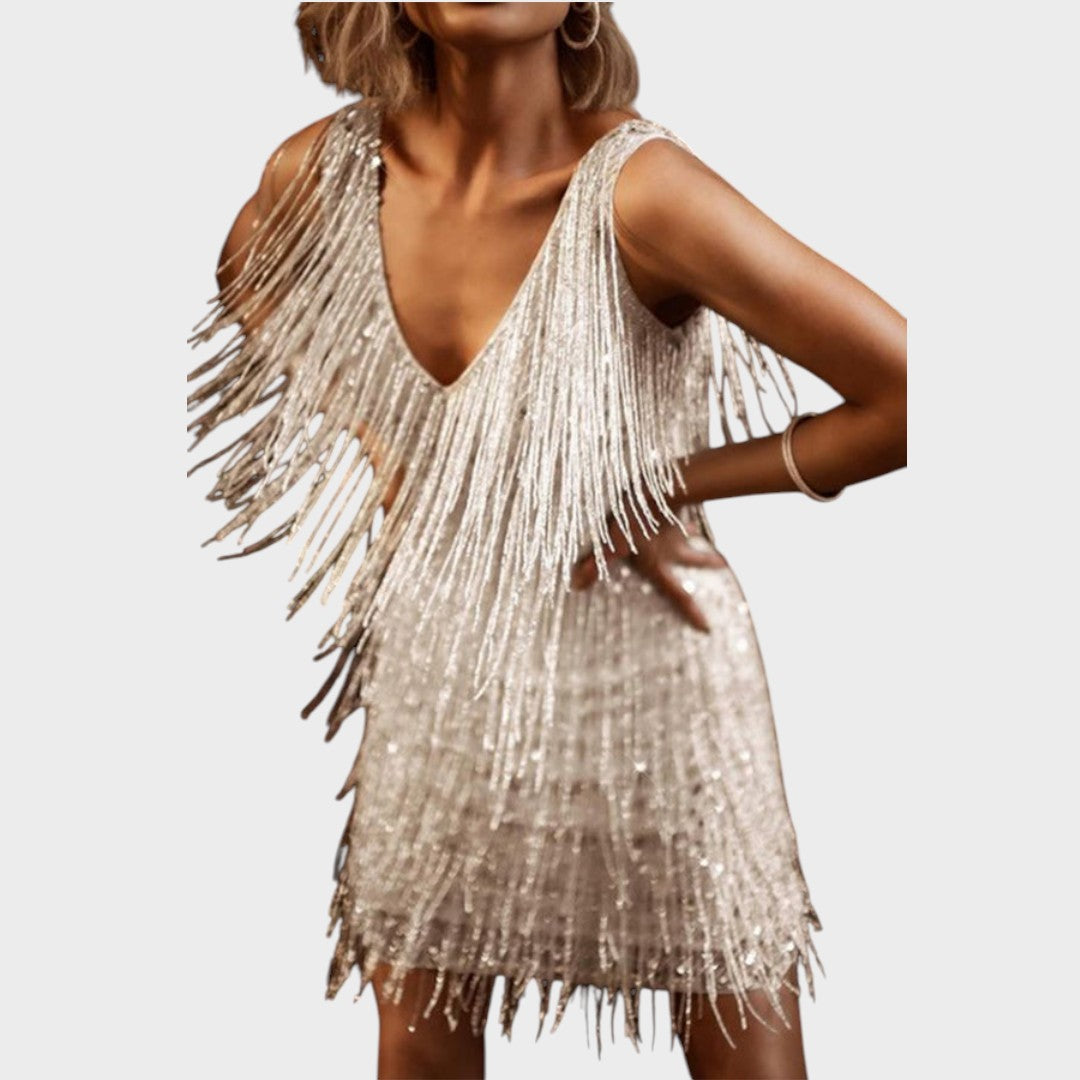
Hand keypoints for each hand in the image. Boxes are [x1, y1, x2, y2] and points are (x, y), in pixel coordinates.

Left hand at [569, 499, 728, 632]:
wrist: (653, 487)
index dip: (692, 614)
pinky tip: (679, 498)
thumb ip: (593, 566)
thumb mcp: (608, 546)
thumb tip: (575, 586)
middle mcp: (671, 548)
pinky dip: (680, 506)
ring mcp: (673, 526)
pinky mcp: (671, 505)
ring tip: (698, 527)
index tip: (707, 630)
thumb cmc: (628, 521)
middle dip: (707, 562)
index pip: (678, 596)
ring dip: (694, 531)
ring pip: (687, 532)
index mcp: (658, 564)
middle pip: (693, 559)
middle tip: (724, 563)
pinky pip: (678, 509)